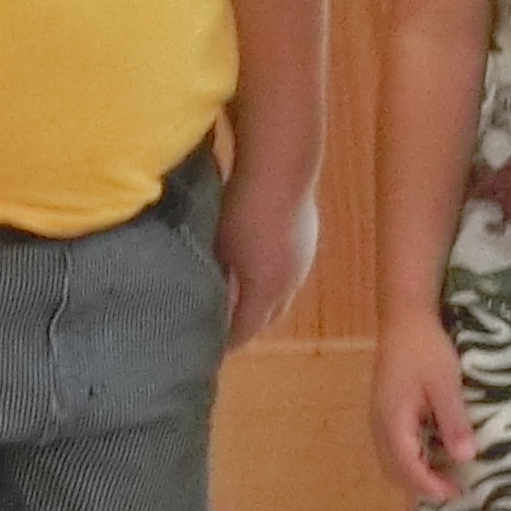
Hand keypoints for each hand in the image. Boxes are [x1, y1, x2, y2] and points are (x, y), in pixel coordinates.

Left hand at [217, 181, 316, 348]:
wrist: (281, 165)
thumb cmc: (242, 209)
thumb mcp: (218, 247)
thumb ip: (213, 279)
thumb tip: (202, 298)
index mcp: (268, 291)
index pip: (245, 331)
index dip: (225, 341)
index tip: (204, 344)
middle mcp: (291, 282)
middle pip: (268, 318)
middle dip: (246, 325)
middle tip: (220, 325)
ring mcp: (304, 259)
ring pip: (281, 293)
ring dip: (261, 299)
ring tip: (235, 293)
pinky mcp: (307, 237)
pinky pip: (288, 270)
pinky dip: (270, 276)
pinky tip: (255, 260)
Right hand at [372, 309, 478, 504]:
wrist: (405, 318)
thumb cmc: (425, 348)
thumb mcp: (445, 383)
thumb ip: (453, 421)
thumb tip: (465, 459)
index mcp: (392, 421)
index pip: (407, 466)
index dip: (429, 485)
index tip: (454, 495)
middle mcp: (380, 425)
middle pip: (394, 469)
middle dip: (421, 486)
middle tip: (453, 491)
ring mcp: (380, 418)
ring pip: (392, 460)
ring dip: (415, 474)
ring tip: (445, 477)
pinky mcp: (386, 411)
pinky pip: (394, 446)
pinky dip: (411, 459)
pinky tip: (433, 454)